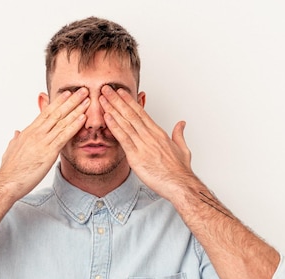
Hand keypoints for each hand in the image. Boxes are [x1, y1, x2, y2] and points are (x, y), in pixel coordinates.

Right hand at [0, 87, 89, 199]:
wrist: (7, 182)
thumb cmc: (10, 170)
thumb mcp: (11, 150)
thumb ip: (15, 140)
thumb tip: (16, 133)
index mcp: (28, 132)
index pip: (46, 113)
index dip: (58, 102)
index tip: (67, 94)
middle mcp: (36, 133)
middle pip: (56, 113)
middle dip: (71, 101)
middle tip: (82, 90)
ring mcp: (42, 141)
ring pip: (62, 121)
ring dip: (76, 110)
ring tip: (87, 100)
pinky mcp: (48, 152)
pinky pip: (64, 136)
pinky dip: (74, 126)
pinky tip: (83, 118)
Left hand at [99, 85, 194, 199]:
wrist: (180, 184)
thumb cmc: (180, 170)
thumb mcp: (183, 149)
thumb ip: (179, 134)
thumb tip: (181, 124)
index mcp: (159, 133)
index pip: (141, 113)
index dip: (129, 101)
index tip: (120, 92)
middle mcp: (150, 136)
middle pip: (131, 113)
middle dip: (117, 100)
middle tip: (106, 88)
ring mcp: (143, 145)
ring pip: (125, 122)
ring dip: (112, 109)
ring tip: (102, 98)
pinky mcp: (136, 156)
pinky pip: (124, 138)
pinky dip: (114, 127)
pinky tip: (107, 117)